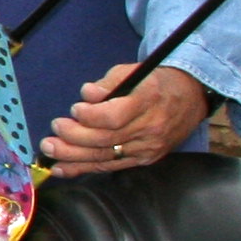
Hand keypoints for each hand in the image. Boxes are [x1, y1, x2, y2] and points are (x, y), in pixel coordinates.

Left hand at [43, 63, 208, 173]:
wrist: (190, 97)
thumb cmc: (155, 82)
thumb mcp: (132, 71)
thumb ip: (108, 83)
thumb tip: (86, 95)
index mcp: (148, 101)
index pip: (114, 117)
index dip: (90, 117)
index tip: (75, 109)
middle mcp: (150, 128)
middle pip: (106, 140)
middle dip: (73, 139)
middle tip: (52, 133)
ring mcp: (148, 147)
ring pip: (106, 157)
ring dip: (73, 157)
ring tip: (50, 151)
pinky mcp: (145, 159)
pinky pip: (112, 166)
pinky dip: (85, 168)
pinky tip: (63, 169)